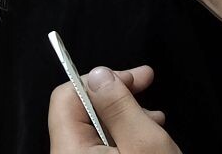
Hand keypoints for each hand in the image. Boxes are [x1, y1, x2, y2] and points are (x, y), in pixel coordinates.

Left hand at [48, 65, 180, 153]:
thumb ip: (119, 105)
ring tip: (155, 118)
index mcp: (70, 150)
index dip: (98, 80)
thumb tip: (99, 74)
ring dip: (124, 114)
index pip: (66, 97)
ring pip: (93, 127)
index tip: (133, 78)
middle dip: (116, 94)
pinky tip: (146, 134)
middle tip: (148, 82)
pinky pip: (100, 144)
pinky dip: (123, 133)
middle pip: (80, 111)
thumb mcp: (143, 141)